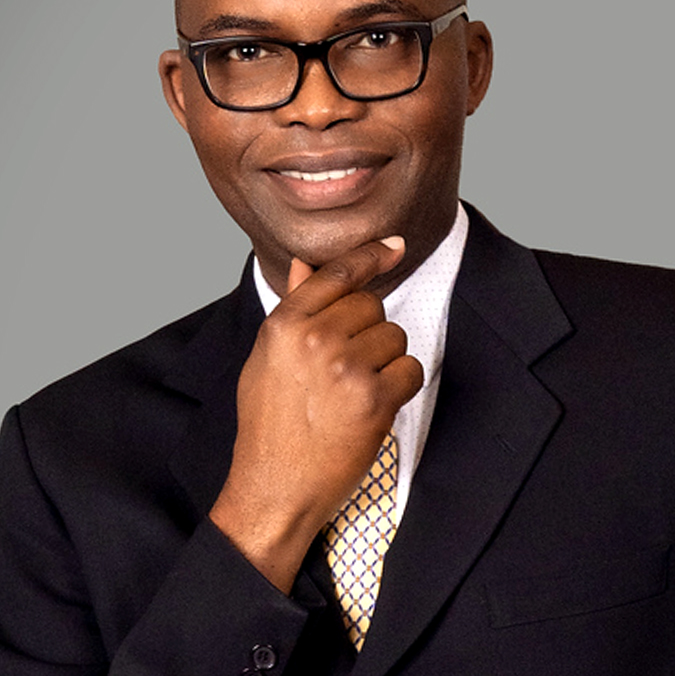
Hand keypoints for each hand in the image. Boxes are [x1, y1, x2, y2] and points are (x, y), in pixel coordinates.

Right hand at [209, 237, 422, 592]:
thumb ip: (293, 309)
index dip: (370, 255)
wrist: (274, 488)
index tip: (393, 245)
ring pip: (395, 336)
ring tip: (353, 391)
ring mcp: (345, 368)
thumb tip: (307, 265)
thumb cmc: (268, 424)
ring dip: (385, 360)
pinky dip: (401, 386)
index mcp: (284, 325)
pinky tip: (373, 406)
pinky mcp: (374, 399)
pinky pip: (411, 369)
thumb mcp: (267, 359)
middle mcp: (314, 339)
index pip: (337, 273)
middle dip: (368, 331)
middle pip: (372, 305)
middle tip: (345, 367)